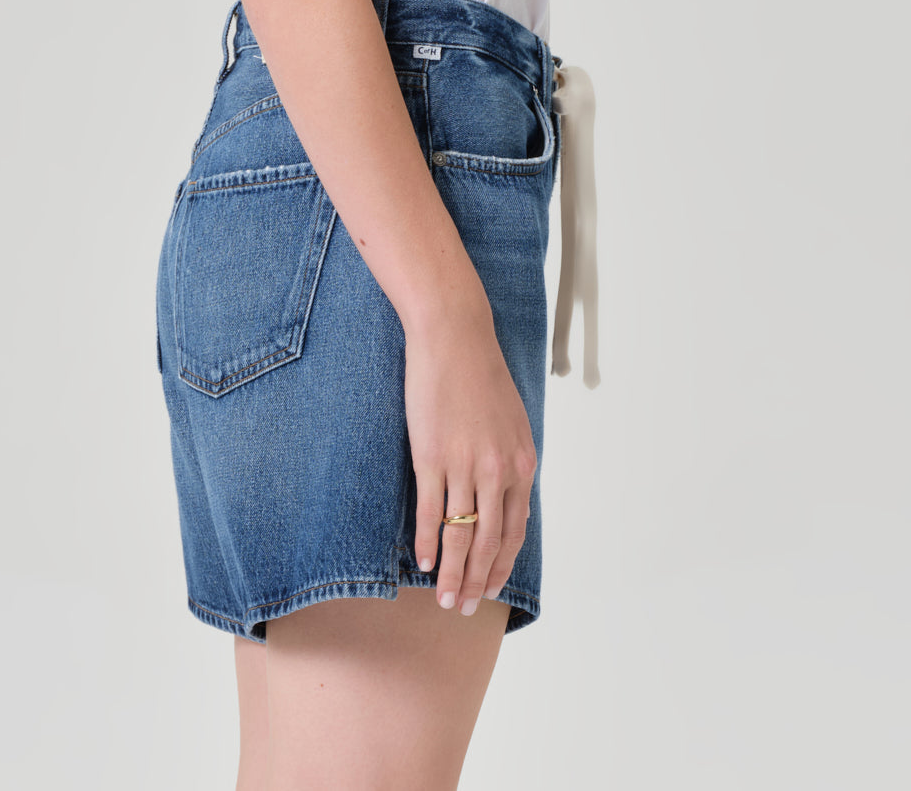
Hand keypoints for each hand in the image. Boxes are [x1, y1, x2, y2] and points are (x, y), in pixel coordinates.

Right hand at [403, 303, 536, 616]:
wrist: (455, 336)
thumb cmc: (480, 375)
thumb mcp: (511, 422)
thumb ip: (510, 463)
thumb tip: (510, 502)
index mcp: (521, 462)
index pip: (514, 530)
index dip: (501, 565)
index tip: (490, 590)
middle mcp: (497, 469)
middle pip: (490, 541)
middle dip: (478, 580)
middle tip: (464, 609)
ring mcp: (464, 464)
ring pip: (461, 534)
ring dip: (453, 573)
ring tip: (444, 599)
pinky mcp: (431, 455)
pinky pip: (432, 510)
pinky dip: (429, 541)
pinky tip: (425, 561)